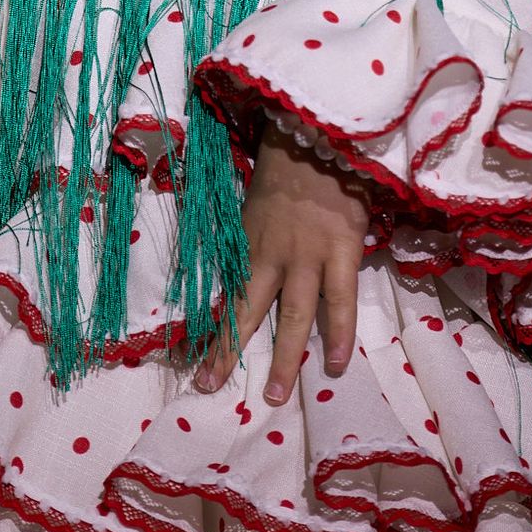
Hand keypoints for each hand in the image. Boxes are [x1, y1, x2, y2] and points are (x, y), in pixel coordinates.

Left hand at [193, 122, 370, 404]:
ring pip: (293, 316)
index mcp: (248, 242)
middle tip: (210, 387)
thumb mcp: (255, 203)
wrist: (320, 134)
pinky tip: (335, 363)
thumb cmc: (288, 165)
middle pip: (246, 310)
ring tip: (274, 396)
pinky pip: (341, 300)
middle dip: (228, 351)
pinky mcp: (341, 252)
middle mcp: (272, 255)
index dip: (210, 328)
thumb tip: (242, 270)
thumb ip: (252, 238)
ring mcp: (308, 256)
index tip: (190, 360)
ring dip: (283, 358)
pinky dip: (339, 333)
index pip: (224, 293)